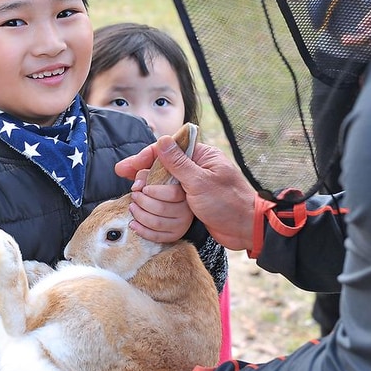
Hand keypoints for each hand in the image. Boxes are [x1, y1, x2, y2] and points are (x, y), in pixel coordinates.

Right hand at [116, 137, 254, 250]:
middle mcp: (196, 167)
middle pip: (161, 166)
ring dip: (148, 190)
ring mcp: (193, 184)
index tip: (124, 168)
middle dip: (143, 175)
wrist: (246, 229)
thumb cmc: (229, 203)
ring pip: (163, 183)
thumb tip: (162, 140)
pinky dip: (156, 200)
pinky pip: (169, 197)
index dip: (143, 158)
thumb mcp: (200, 182)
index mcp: (201, 155)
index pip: (166, 150)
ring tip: (134, 196)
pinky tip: (144, 205)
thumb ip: (179, 163)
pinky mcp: (192, 200)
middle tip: (129, 185)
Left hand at [127, 178, 193, 242]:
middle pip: (161, 208)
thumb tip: (136, 187)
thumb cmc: (160, 188)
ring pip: (157, 223)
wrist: (168, 203)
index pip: (172, 194)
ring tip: (132, 207)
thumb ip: (144, 177)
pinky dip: (141, 230)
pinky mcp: (175, 236)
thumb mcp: (154, 177)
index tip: (144, 189)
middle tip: (134, 196)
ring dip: (140, 215)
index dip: (155, 192)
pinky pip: (156, 236)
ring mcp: (182, 225)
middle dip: (143, 202)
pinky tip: (133, 223)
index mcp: (185, 194)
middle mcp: (186, 211)